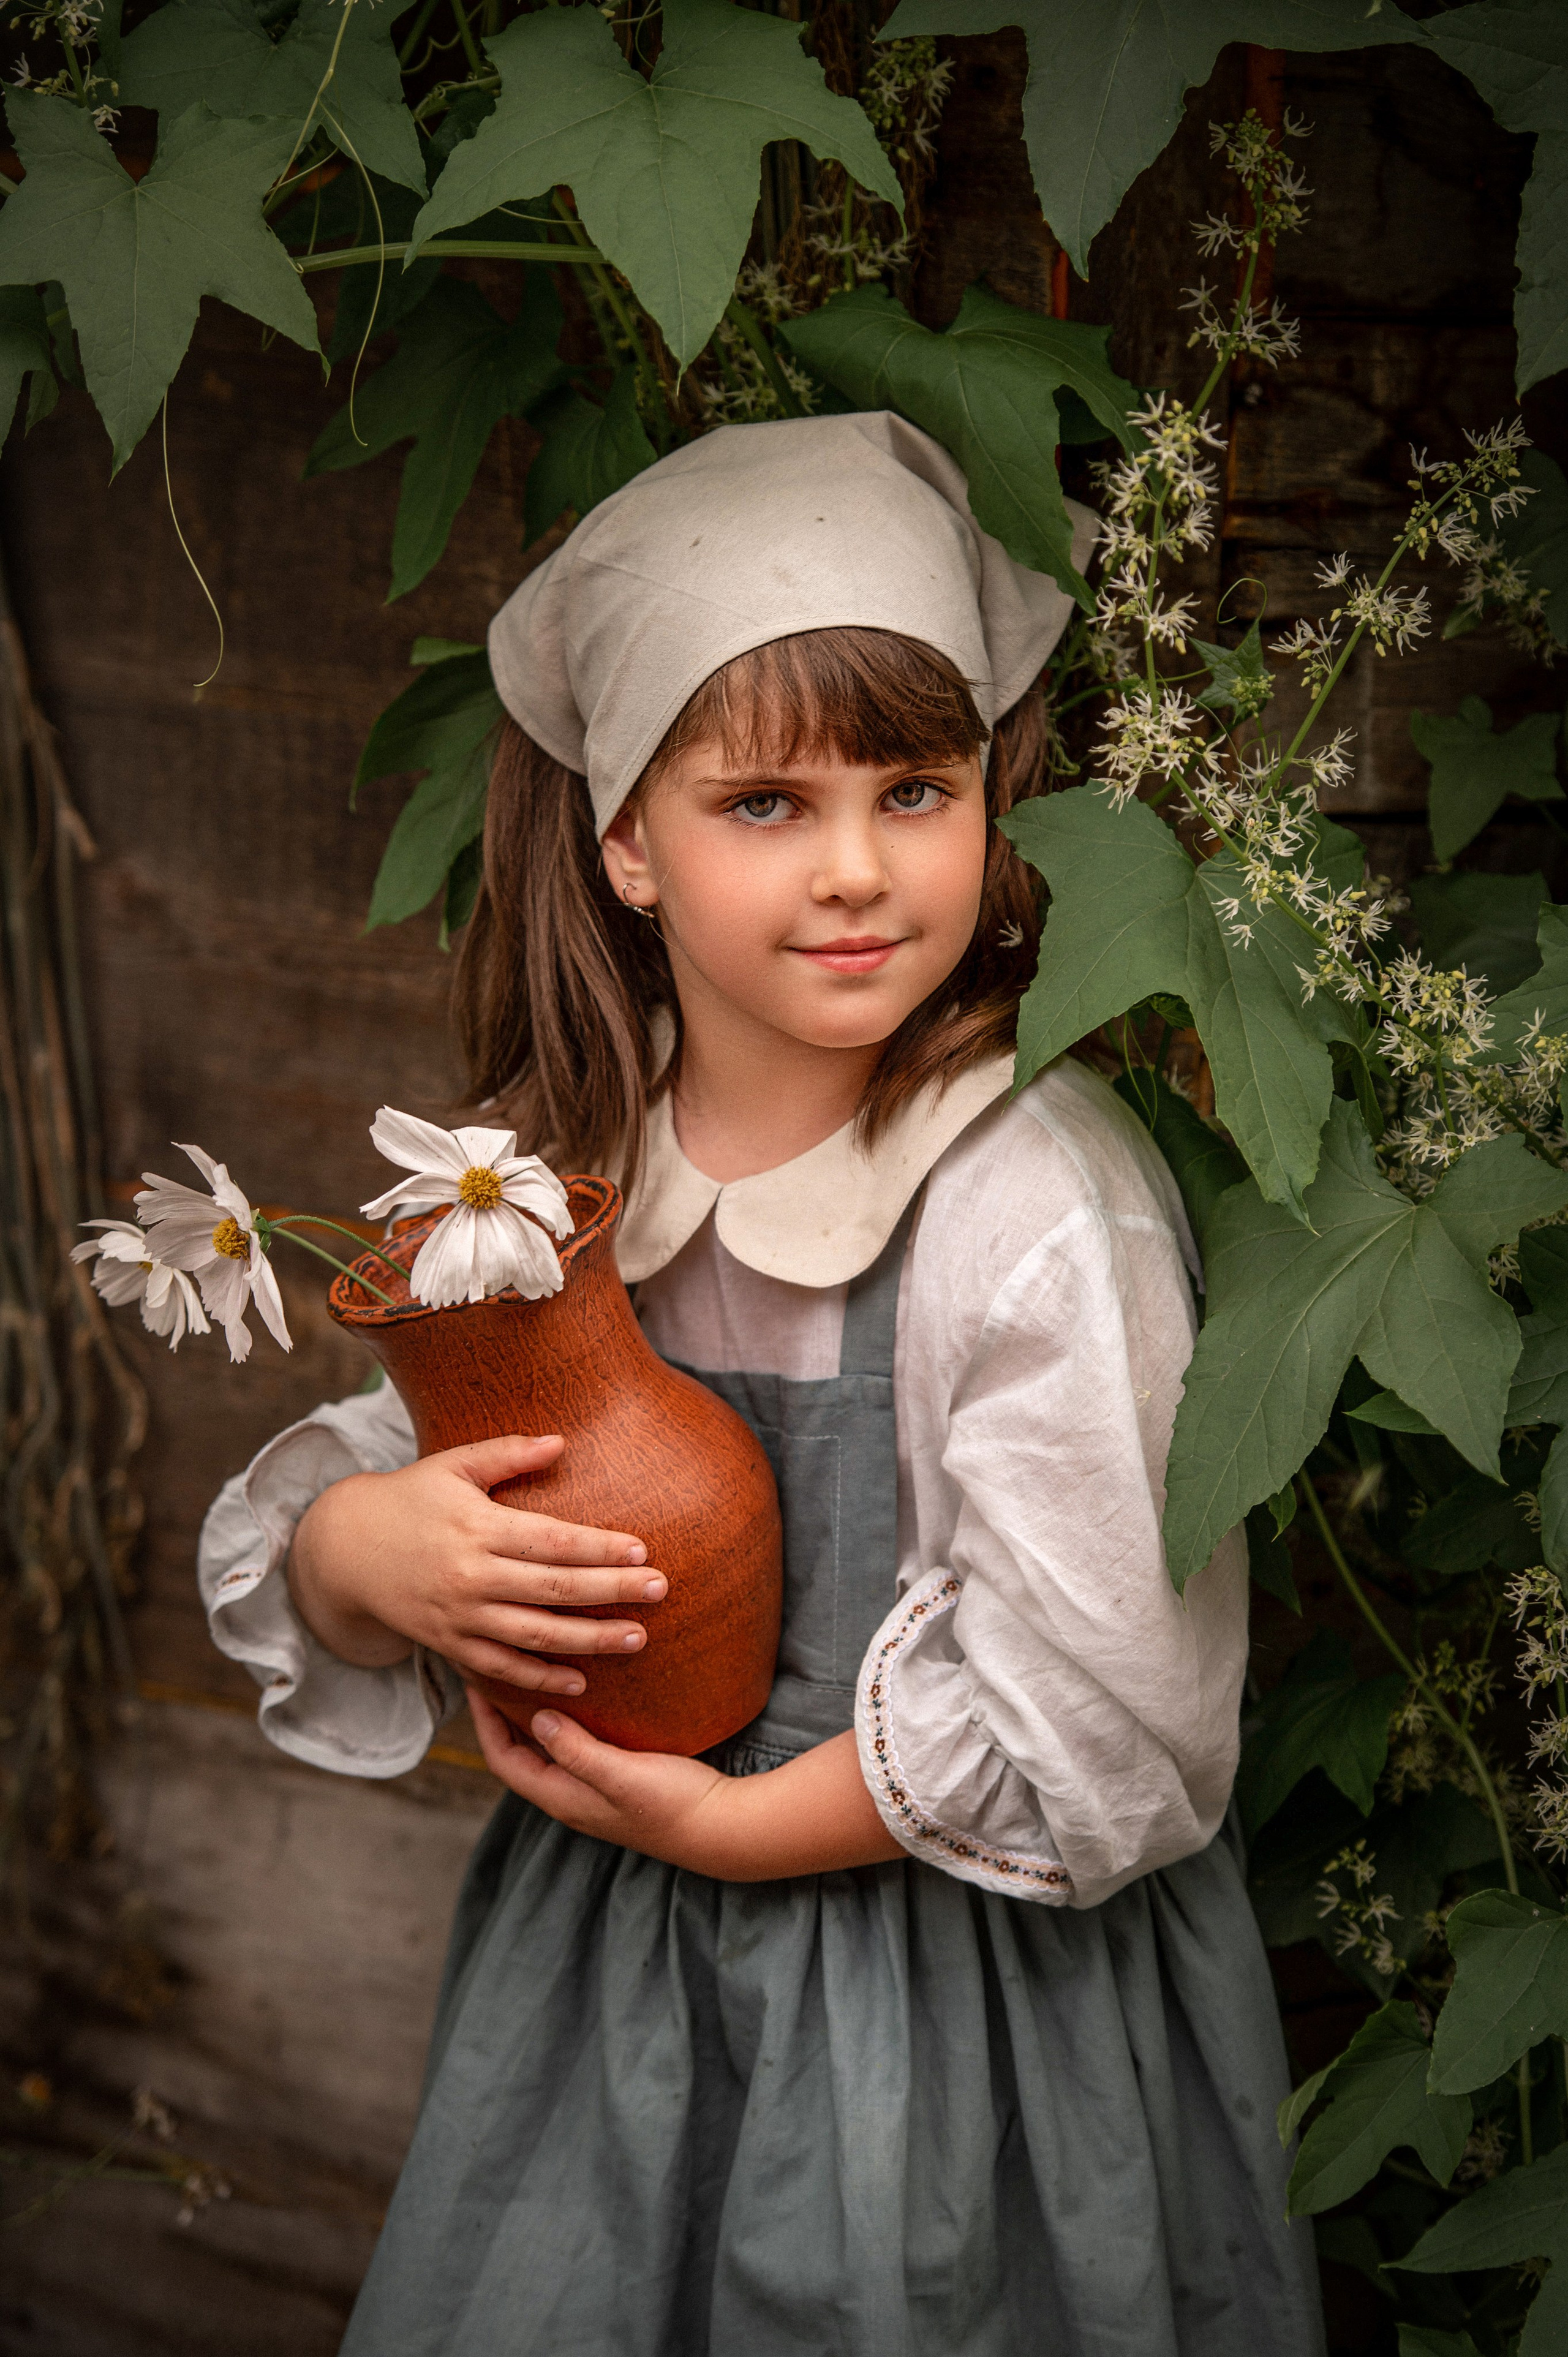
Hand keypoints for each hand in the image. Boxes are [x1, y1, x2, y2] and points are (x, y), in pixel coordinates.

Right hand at [287, 1433, 664, 1695]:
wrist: (344, 1550)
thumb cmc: (410, 1498)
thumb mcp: (452, 1464)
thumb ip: (507, 1452)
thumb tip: (562, 1441)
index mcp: (476, 1527)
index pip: (551, 1540)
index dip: (599, 1546)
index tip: (643, 1549)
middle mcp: (469, 1576)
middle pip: (552, 1589)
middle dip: (610, 1591)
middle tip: (660, 1591)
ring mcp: (458, 1616)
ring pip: (533, 1635)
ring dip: (588, 1640)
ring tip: (637, 1638)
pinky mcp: (448, 1645)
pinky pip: (499, 1668)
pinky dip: (539, 1677)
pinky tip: (580, 1680)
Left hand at [468, 1692, 905, 1879]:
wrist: (723, 1827)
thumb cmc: (673, 1804)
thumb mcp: (620, 1775)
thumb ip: (576, 1750)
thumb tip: (536, 1718)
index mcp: (562, 1797)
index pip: (503, 1758)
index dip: (484, 1720)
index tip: (476, 1677)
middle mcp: (571, 1795)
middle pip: (519, 1751)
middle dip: (502, 1712)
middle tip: (496, 1667)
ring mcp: (594, 1789)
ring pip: (548, 1747)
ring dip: (533, 1713)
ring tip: (530, 1673)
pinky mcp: (619, 1779)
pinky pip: (578, 1745)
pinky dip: (567, 1719)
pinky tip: (581, 1693)